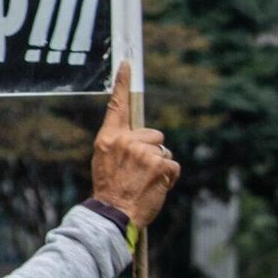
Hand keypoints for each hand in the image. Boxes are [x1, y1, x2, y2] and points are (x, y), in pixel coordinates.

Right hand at [90, 62, 178, 228]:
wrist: (113, 214)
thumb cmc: (111, 189)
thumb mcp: (105, 162)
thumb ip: (120, 145)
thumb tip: (144, 139)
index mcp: (108, 139)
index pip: (116, 107)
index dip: (122, 83)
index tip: (128, 64)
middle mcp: (125, 141)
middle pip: (154, 134)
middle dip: (152, 150)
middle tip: (140, 171)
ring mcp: (143, 152)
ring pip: (164, 151)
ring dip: (160, 166)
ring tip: (146, 182)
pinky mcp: (160, 164)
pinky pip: (173, 165)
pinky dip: (169, 177)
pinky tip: (155, 187)